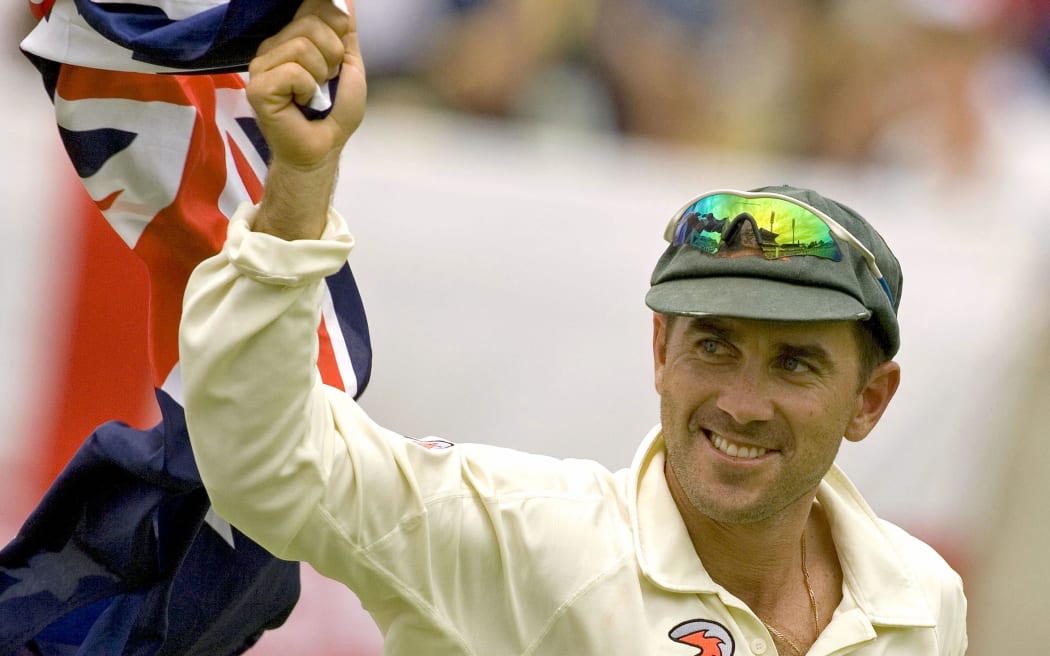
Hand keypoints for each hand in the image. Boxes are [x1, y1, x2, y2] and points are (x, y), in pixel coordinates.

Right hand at [249, 0, 365, 169]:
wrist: (323, 148)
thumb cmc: (334, 112)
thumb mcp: (350, 66)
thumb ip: (345, 31)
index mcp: (293, 38)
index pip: (311, 6)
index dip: (333, 21)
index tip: (339, 48)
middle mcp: (274, 47)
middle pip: (311, 25)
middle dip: (333, 57)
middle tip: (327, 82)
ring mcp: (262, 66)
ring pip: (301, 46)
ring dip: (320, 75)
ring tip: (314, 95)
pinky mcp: (258, 86)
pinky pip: (293, 71)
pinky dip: (308, 89)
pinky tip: (301, 103)